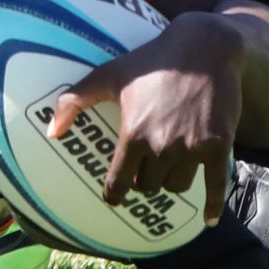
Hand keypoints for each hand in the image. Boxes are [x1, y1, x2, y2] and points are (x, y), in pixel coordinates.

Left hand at [44, 12, 244, 221]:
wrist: (203, 48)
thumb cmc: (152, 61)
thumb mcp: (108, 74)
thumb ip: (73, 101)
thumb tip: (50, 133)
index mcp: (133, 133)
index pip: (119, 181)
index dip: (115, 193)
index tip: (114, 199)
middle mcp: (162, 145)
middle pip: (149, 185)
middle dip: (145, 180)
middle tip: (145, 170)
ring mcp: (192, 147)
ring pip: (178, 186)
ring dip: (172, 181)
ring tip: (170, 168)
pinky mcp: (218, 146)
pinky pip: (215, 186)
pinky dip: (212, 205)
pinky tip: (208, 219)